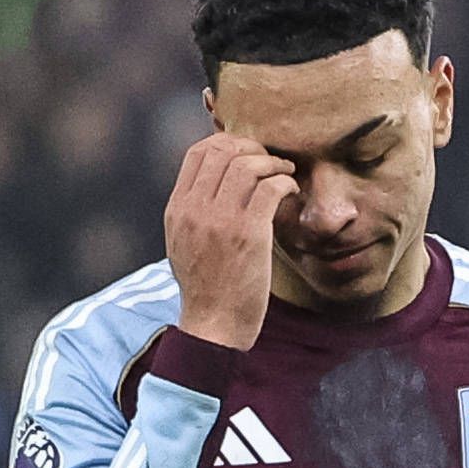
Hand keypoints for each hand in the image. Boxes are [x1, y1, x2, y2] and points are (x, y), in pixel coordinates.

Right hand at [165, 134, 292, 350]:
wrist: (213, 325)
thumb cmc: (205, 288)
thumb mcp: (183, 244)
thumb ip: (193, 211)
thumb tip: (215, 181)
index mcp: (177, 209)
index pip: (197, 153)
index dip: (226, 143)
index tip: (246, 153)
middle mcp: (195, 209)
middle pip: (224, 151)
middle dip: (253, 148)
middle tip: (270, 161)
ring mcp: (221, 220)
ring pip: (247, 165)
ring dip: (272, 163)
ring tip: (285, 172)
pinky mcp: (249, 234)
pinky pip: (269, 188)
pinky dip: (284, 182)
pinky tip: (291, 192)